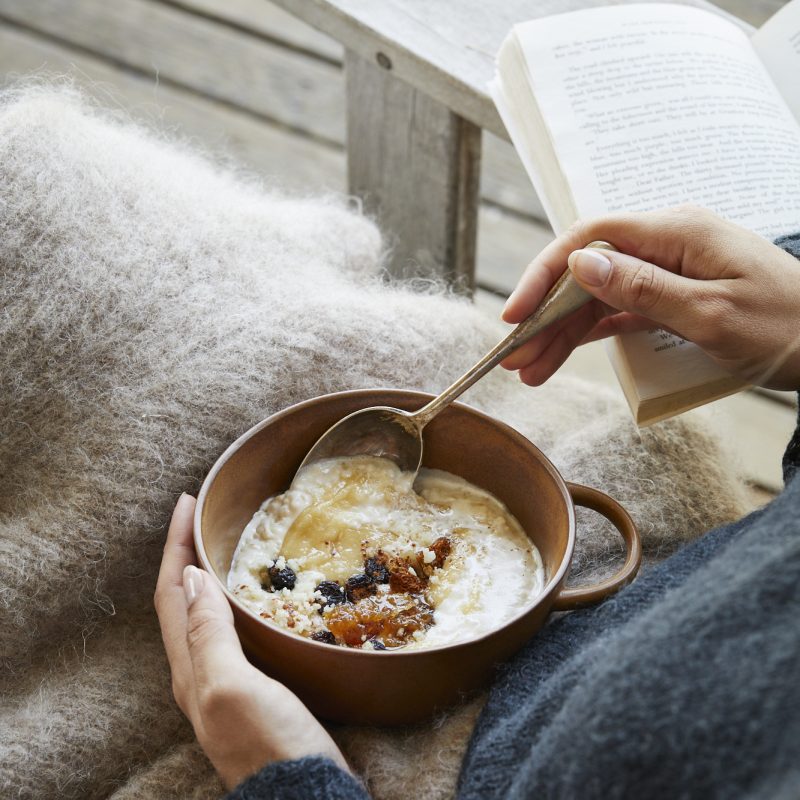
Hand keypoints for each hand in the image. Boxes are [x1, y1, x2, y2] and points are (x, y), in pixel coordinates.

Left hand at [154, 494, 349, 789]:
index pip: (172, 594)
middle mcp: (201, 673)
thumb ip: (208, 634)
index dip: (174, 546)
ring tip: (222, 544)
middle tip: (202, 516)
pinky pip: (232, 632)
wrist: (302, 794)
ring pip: (206, 616)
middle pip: (182, 602)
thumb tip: (190, 578)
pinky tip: (254, 596)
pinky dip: (233, 601)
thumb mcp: (232, 686)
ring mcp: (228, 682)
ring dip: (207, 575)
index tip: (187, 503)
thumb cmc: (269, 744)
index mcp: (190, 668)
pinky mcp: (255, 689)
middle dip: (185, 554)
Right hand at [501, 206, 799, 389]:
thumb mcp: (711, 312)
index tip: (515, 314)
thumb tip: (579, 263)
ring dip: (562, 332)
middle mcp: (666, 244)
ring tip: (531, 369)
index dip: (545, 274)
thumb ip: (642, 288)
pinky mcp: (673, 294)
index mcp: (675, 232)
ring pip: (598, 296)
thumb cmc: (787, 326)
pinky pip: (620, 311)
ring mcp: (668, 269)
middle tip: (516, 358)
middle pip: (587, 273)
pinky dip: (591, 335)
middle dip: (546, 315)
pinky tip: (564, 355)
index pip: (590, 240)